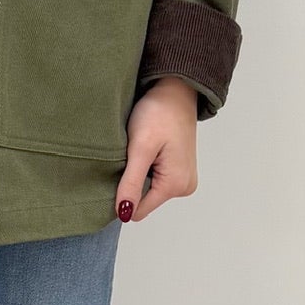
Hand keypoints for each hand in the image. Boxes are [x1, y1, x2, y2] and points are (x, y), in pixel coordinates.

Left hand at [114, 75, 198, 223]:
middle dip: (131, 182)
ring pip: (147, 191)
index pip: (137, 210)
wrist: (175, 90)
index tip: (120, 168)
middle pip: (143, 201)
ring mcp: (183, 180)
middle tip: (132, 154)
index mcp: (176, 185)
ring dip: (138, 173)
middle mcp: (184, 187)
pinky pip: (154, 180)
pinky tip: (147, 150)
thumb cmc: (159, 112)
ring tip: (140, 149)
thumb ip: (132, 182)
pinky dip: (145, 168)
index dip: (122, 194)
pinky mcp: (179, 171)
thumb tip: (124, 213)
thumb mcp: (140, 148)